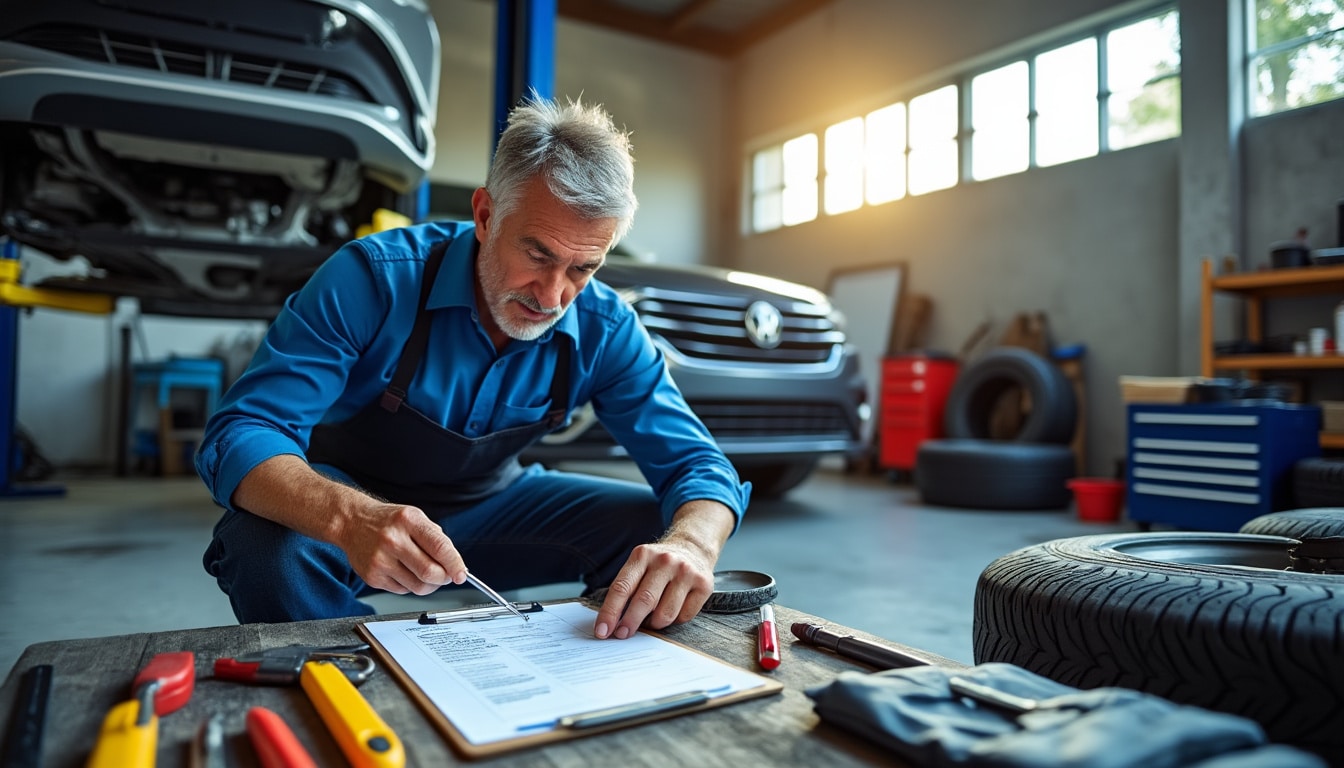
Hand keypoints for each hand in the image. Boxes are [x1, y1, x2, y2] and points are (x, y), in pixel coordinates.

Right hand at [336, 501, 467, 594]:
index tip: (462, 574)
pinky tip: (405, 571)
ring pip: (418, 587)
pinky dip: (410, 585)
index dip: (455, 564)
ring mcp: (380, 560)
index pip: (440, 547)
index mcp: (408, 521)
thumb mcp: (415, 517)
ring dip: (429, 585)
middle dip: (444, 578)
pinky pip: (403, 591)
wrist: (352, 523)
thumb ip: (436, 538)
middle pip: (430, 572)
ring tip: (427, 574)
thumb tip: (455, 565)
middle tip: (447, 576)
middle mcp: (393, 540)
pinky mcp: (372, 577)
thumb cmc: (388, 521)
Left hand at [592, 499, 733, 638]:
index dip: (609, 612)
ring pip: (665, 614)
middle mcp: (665, 561)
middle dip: (630, 623)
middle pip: (644, 601)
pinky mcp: (703, 584)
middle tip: (622, 635)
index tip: (602, 631)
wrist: (693, 548)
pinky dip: (674, 621)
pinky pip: (684, 617)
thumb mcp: (639, 565)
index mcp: (642, 555)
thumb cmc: (659, 565)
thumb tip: (611, 623)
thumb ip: (626, 589)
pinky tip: (672, 611)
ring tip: (652, 618)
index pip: (622, 588)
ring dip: (655, 624)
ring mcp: (686, 572)